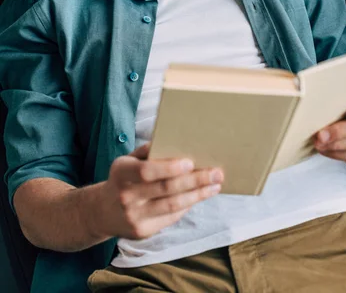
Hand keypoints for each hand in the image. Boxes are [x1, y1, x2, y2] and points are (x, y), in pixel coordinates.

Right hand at [95, 143, 223, 239]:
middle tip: (216, 173)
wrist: (101, 212)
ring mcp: (134, 217)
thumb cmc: (122, 179)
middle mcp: (126, 196)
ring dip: (198, 195)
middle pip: (166, 189)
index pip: (146, 171)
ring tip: (215, 186)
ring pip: (172, 205)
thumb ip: (148, 151)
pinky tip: (200, 196)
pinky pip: (170, 217)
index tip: (191, 162)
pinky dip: (187, 205)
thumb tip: (175, 141)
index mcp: (121, 173)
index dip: (169, 168)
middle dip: (195, 180)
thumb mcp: (127, 160)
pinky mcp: (142, 231)